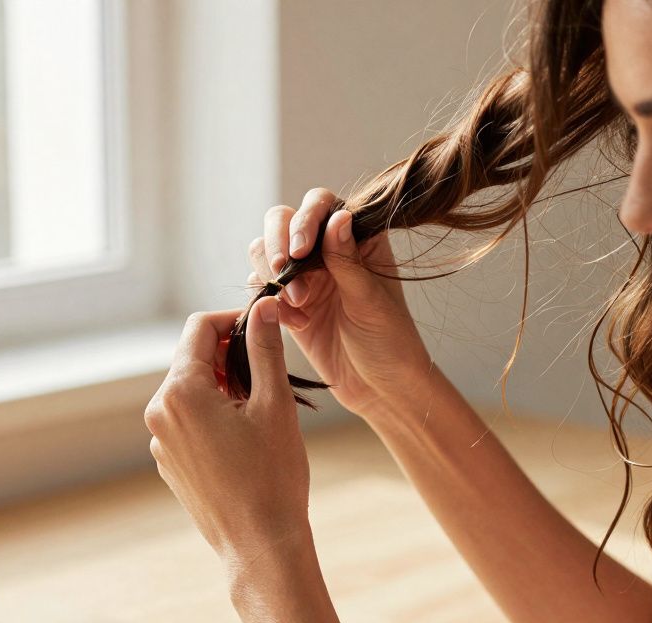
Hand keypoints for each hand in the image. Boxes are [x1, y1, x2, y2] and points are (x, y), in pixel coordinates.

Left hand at [144, 301, 310, 567]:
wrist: (259, 544)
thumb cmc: (272, 476)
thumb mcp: (274, 404)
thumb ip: (265, 348)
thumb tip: (264, 308)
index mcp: (180, 392)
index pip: (199, 328)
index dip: (234, 320)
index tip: (264, 328)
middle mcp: (159, 413)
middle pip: (193, 360)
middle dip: (230, 358)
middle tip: (270, 376)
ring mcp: (160, 441)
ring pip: (191, 392)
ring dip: (223, 388)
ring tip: (261, 413)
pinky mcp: (169, 463)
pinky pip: (188, 423)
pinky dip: (214, 417)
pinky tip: (245, 441)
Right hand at [250, 188, 432, 417]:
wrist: (378, 387)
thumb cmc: (389, 342)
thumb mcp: (371, 301)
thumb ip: (347, 260)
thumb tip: (337, 216)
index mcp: (358, 238)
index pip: (322, 205)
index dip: (305, 219)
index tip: (301, 250)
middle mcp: (327, 248)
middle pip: (283, 220)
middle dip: (278, 243)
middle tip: (283, 272)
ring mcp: (305, 274)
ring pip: (265, 251)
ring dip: (272, 272)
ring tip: (297, 302)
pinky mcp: (287, 302)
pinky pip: (262, 287)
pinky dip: (270, 301)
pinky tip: (298, 323)